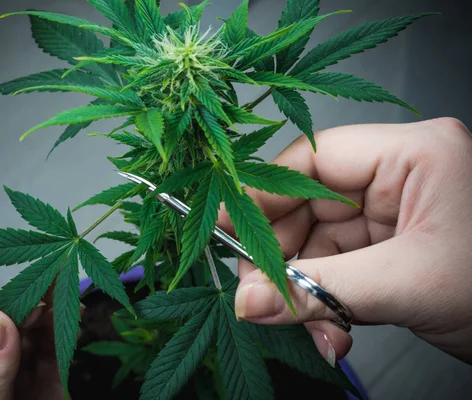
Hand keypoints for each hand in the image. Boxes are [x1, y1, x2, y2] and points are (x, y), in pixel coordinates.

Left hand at [0, 292, 65, 398]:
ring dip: (50, 315)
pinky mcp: (39, 390)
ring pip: (26, 336)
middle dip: (25, 304)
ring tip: (69, 300)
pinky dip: (64, 339)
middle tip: (53, 289)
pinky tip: (74, 321)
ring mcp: (8, 380)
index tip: (19, 304)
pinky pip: (50, 358)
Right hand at [218, 117, 471, 365]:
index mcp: (413, 154)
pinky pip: (333, 266)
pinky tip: (331, 331)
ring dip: (302, 291)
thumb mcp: (407, 285)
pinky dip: (322, 302)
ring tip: (313, 329)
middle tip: (262, 299)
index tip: (223, 226)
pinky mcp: (386, 244)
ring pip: (314, 243)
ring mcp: (390, 211)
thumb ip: (319, 292)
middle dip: (283, 259)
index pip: (311, 160)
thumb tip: (248, 302)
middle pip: (305, 205)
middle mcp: (397, 175)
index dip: (261, 193)